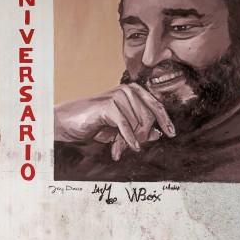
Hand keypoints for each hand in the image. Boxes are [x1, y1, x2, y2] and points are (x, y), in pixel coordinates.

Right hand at [54, 83, 174, 159]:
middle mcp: (127, 90)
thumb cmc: (93, 124)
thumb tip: (157, 133)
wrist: (68, 122)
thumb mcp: (120, 130)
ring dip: (130, 140)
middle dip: (142, 136)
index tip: (171, 134)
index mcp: (132, 91)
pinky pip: (126, 127)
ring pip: (137, 124)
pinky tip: (131, 149)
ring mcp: (118, 95)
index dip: (165, 120)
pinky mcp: (109, 105)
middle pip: (148, 117)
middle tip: (132, 148)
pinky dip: (129, 139)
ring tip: (117, 148)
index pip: (156, 106)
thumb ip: (138, 129)